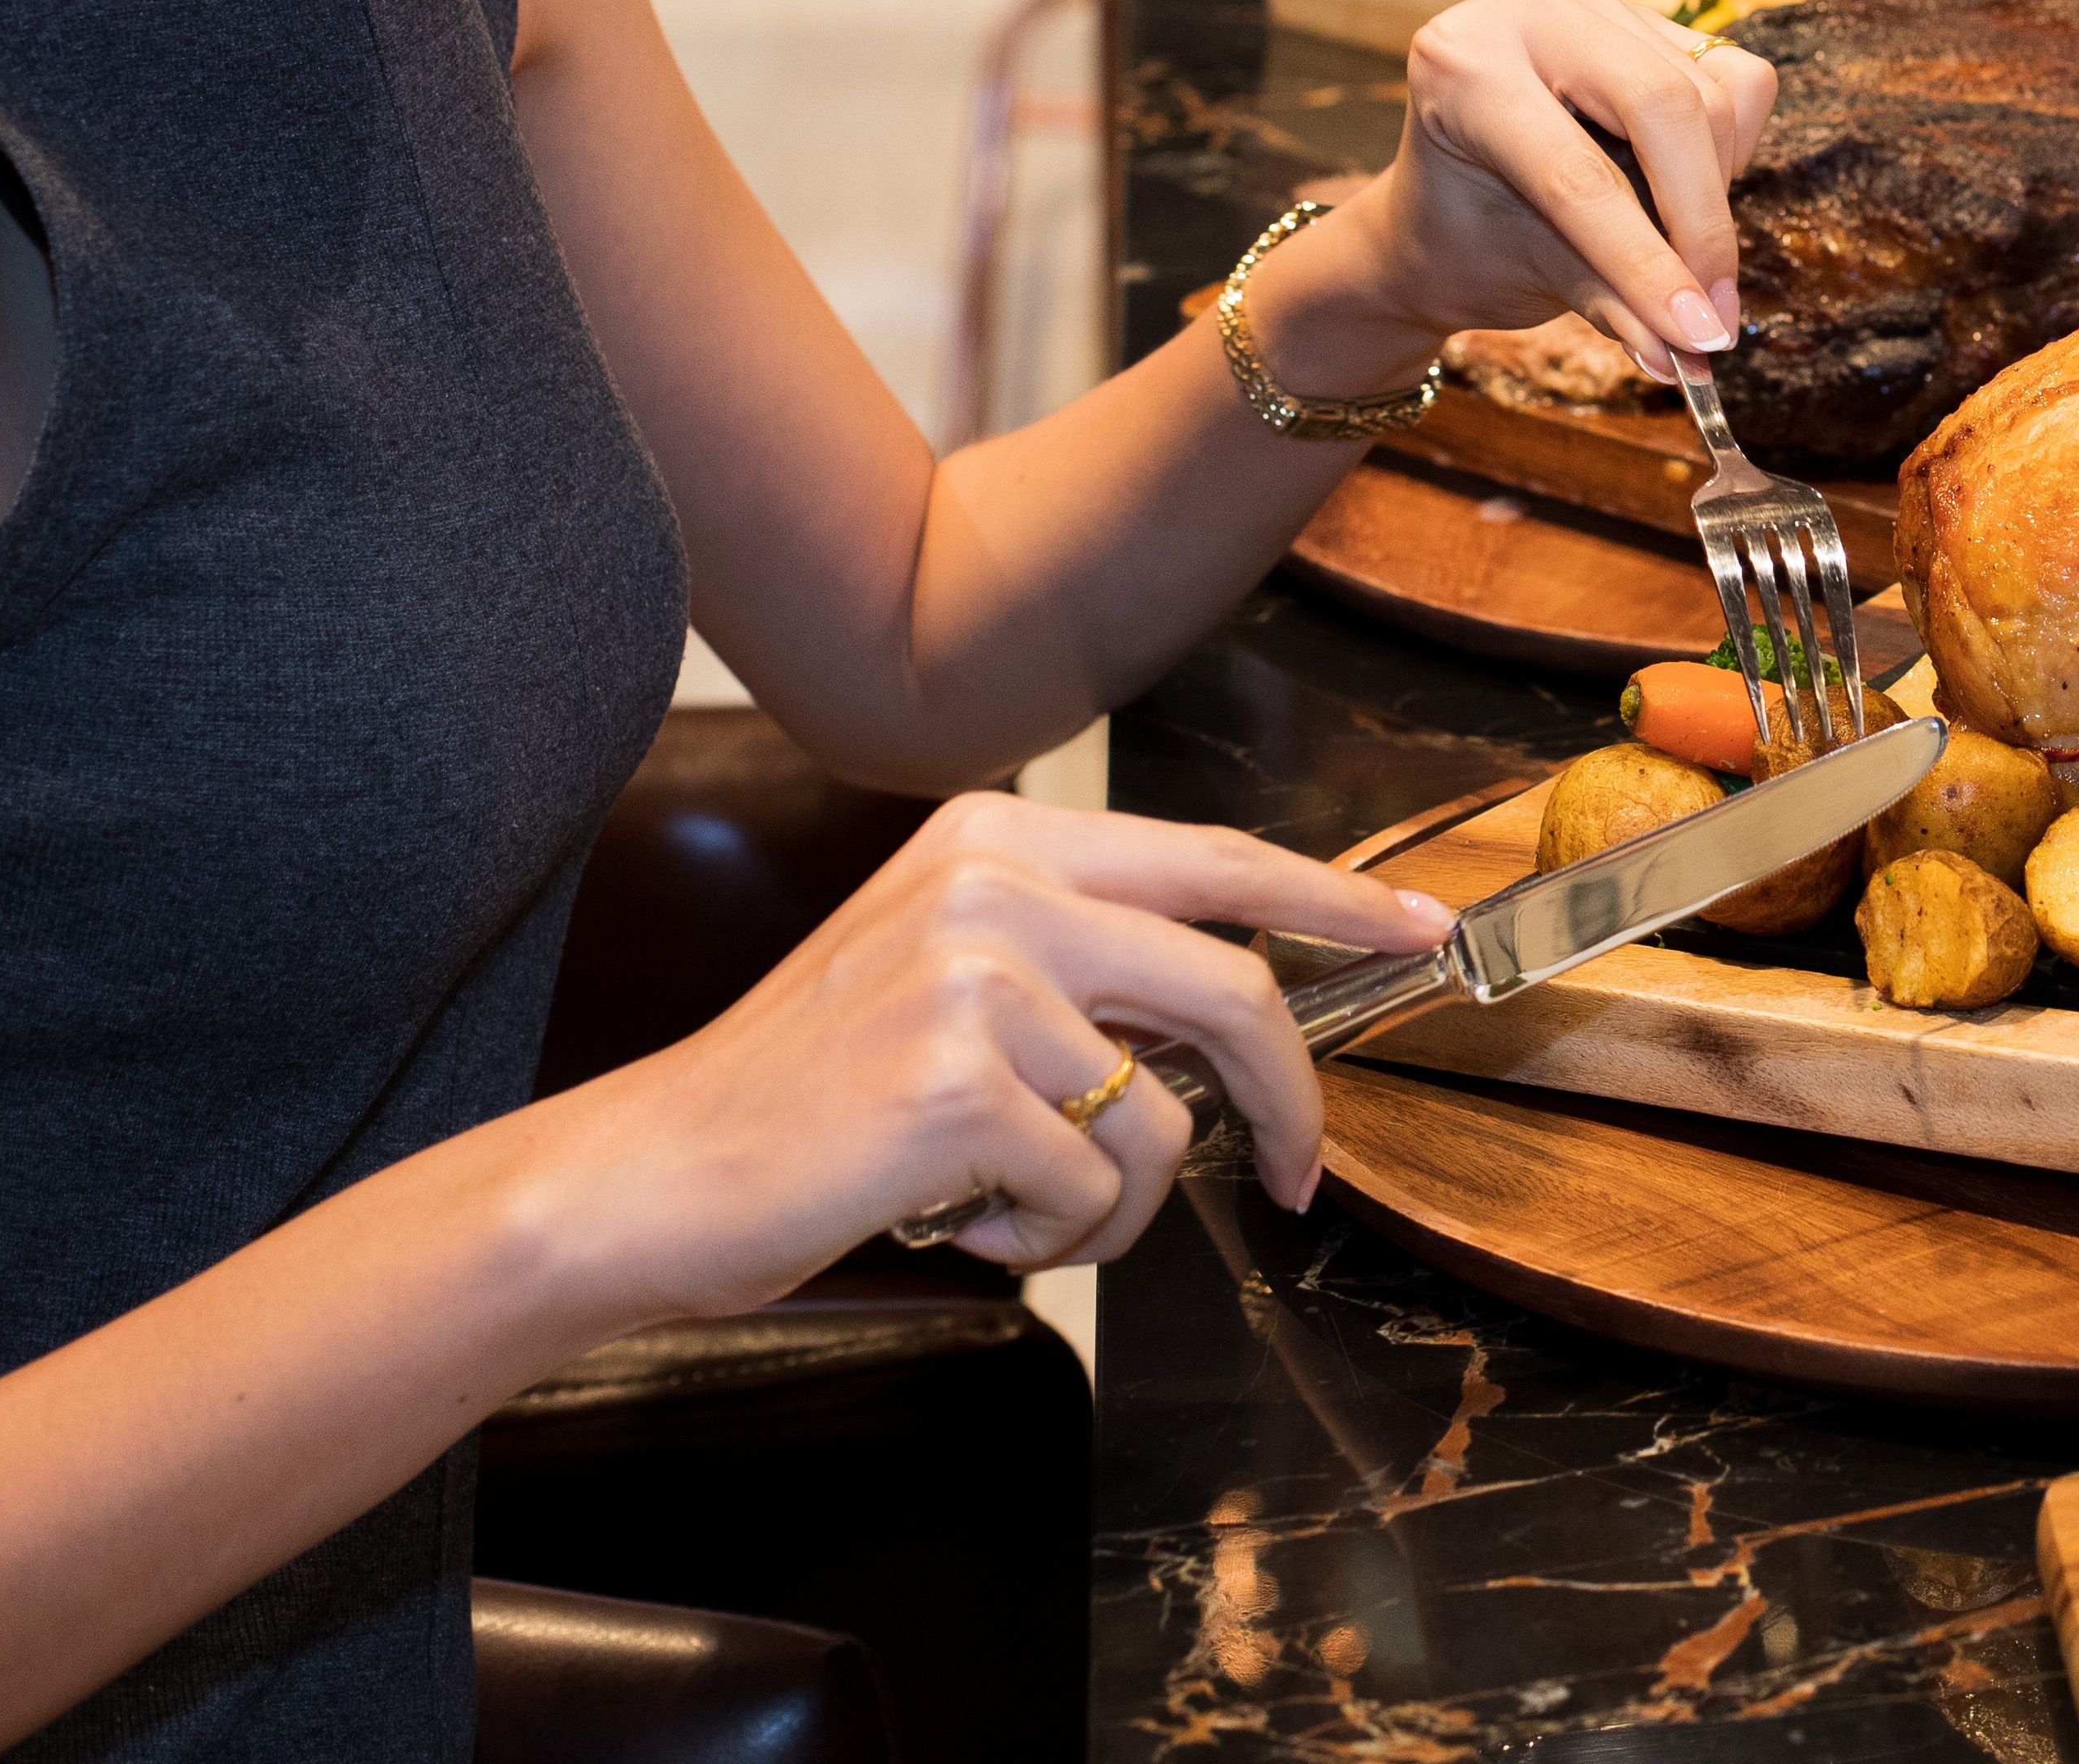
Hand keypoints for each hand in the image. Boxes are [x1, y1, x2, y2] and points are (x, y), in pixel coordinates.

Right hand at [532, 792, 1454, 1314]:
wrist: (657, 1174)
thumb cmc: (812, 1097)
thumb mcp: (952, 974)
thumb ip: (1088, 965)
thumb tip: (1247, 1013)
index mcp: (1000, 840)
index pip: (1215, 860)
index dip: (1335, 902)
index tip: (1421, 930)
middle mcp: (994, 883)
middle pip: (1229, 990)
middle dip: (1288, 1102)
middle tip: (1295, 1178)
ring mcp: (976, 978)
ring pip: (1162, 1121)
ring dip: (1114, 1205)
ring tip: (1017, 1206)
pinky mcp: (959, 1085)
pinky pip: (1094, 1190)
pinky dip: (1050, 1237)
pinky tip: (965, 1223)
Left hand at [1271, 0, 1779, 380]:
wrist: (1443, 209)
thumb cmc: (1467, 242)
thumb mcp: (1528, 275)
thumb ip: (1614, 304)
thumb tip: (1691, 353)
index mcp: (1462, 67)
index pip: (1579, 172)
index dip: (1647, 261)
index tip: (1699, 336)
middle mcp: (1519, 4)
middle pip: (1664, 105)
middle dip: (1701, 224)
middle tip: (1716, 316)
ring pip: (1712, 96)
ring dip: (1713, 195)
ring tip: (1675, 249)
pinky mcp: (1641, 10)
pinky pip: (1735, 77)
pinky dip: (1727, 148)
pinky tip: (1678, 182)